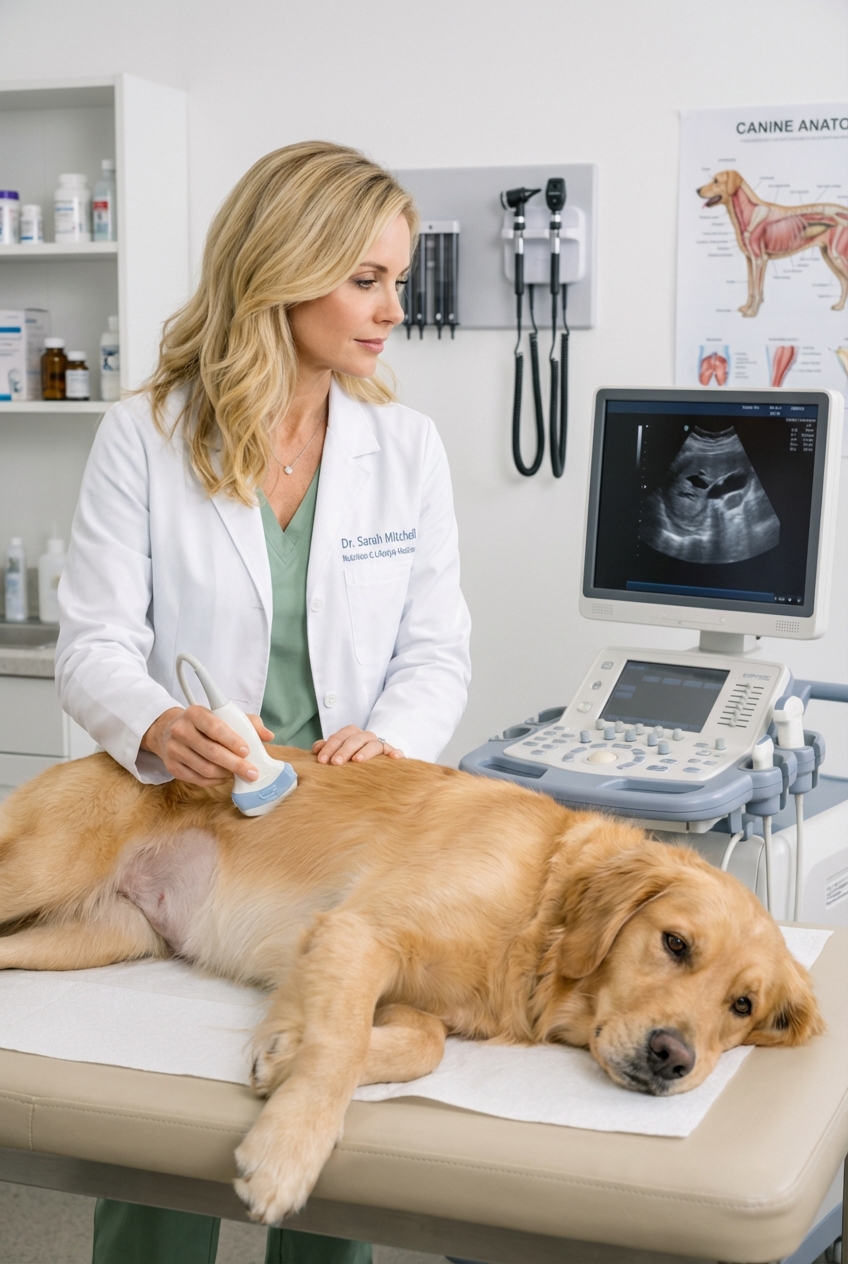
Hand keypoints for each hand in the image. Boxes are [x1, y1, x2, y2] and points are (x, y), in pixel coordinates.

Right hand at [141, 706, 274, 785]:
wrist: (168, 731)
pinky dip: (215, 781)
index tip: (247, 751)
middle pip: (211, 752)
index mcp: (195, 713)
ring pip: (205, 769)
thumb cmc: (204, 724)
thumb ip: (248, 723)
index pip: (214, 728)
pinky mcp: (172, 767)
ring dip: (226, 774)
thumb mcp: (223, 716)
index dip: (232, 741)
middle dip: (235, 764)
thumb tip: (268, 736)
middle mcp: (180, 730)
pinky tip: (225, 777)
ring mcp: (173, 749)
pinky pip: (197, 779)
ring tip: (238, 774)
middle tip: (251, 772)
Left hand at [313, 725, 403, 765]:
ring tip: (357, 761)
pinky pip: (394, 751)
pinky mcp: (391, 753)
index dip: (330, 746)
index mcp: (352, 734)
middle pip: (356, 738)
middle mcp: (366, 737)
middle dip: (344, 750)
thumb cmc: (351, 757)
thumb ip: (327, 748)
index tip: (321, 760)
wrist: (375, 760)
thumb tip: (316, 749)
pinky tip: (394, 757)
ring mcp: (379, 744)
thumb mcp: (338, 752)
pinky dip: (394, 752)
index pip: (340, 736)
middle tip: (335, 762)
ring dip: (365, 751)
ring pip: (374, 744)